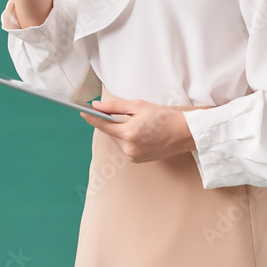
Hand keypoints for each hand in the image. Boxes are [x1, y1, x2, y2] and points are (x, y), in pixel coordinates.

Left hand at [79, 95, 203, 162]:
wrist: (184, 133)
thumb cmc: (164, 117)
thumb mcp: (139, 106)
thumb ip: (115, 107)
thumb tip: (97, 106)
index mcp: (130, 133)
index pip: (104, 125)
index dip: (92, 118)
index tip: (83, 112)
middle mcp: (130, 148)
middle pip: (111, 133)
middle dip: (113, 123)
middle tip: (123, 114)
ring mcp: (134, 156)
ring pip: (118, 140)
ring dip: (121, 132)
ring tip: (138, 124)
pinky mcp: (138, 160)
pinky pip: (126, 147)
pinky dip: (128, 139)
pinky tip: (140, 133)